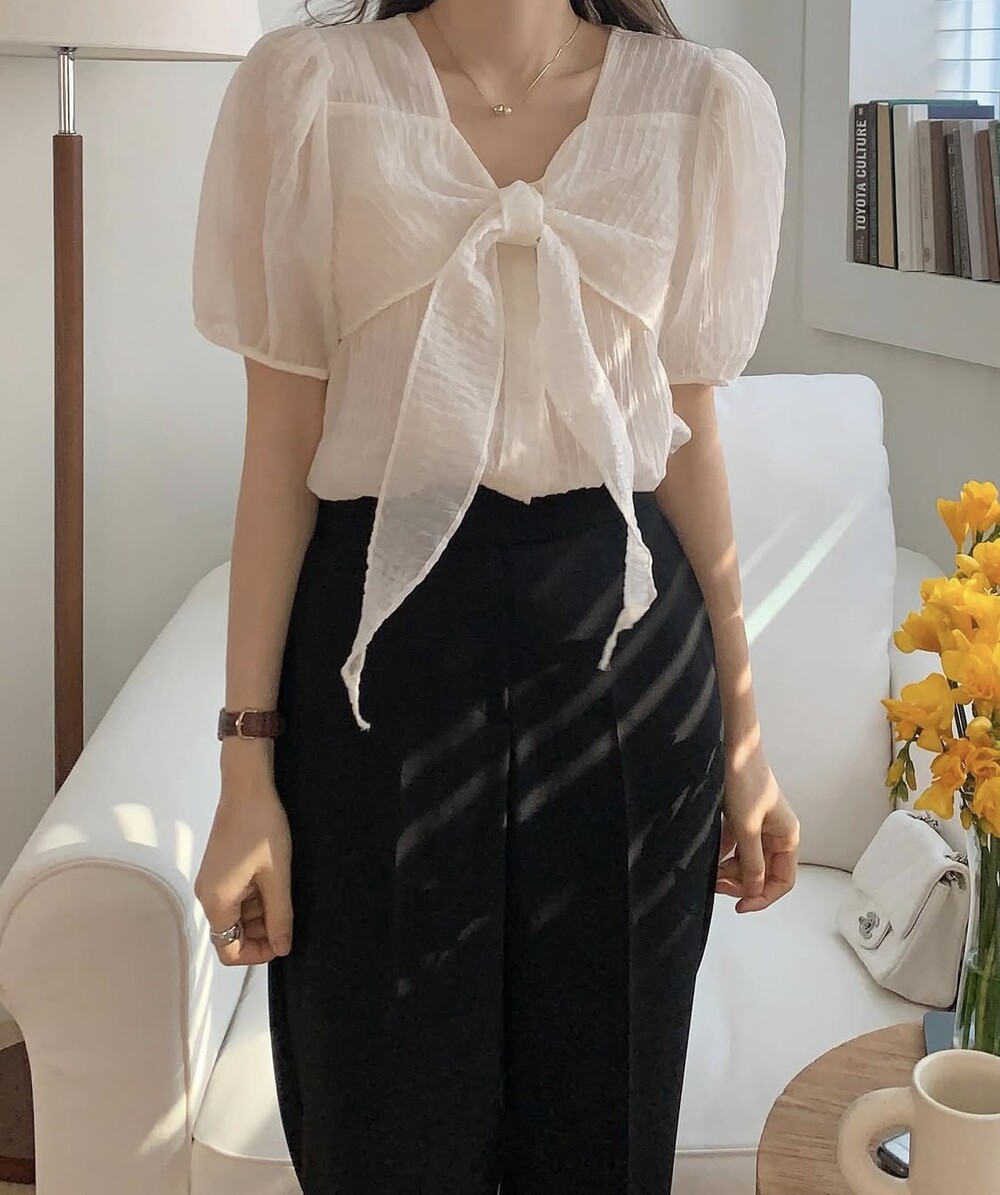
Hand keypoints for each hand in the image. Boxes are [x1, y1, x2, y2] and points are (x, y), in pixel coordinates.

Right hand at [194, 774, 293, 965]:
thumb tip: (282, 948)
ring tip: (284, 892)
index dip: (257, 954)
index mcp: (216, 902)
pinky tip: (275, 880)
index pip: (229, 951)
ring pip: (237, 914)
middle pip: (232, 933)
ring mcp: (212, 881)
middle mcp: (207, 896)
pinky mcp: (219, 868)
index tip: (283, 941)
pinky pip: (236, 895)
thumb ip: (280, 917)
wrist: (247, 788)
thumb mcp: (277, 877)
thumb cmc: (262, 830)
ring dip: (261, 912)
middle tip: (290, 916)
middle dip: (262, 932)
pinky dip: (256, 896)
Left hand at [716, 748, 798, 912]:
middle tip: (716, 885)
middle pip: (762, 873)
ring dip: (730, 870)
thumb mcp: (748, 827)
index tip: (740, 906)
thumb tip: (754, 890)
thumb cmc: (744, 781)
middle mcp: (776, 833)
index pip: (783, 880)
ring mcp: (758, 826)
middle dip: (741, 883)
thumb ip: (752, 862)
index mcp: (787, 836)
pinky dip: (723, 854)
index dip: (763, 896)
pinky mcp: (740, 818)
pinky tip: (709, 856)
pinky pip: (734, 846)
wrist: (730, 747)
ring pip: (746, 861)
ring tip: (710, 872)